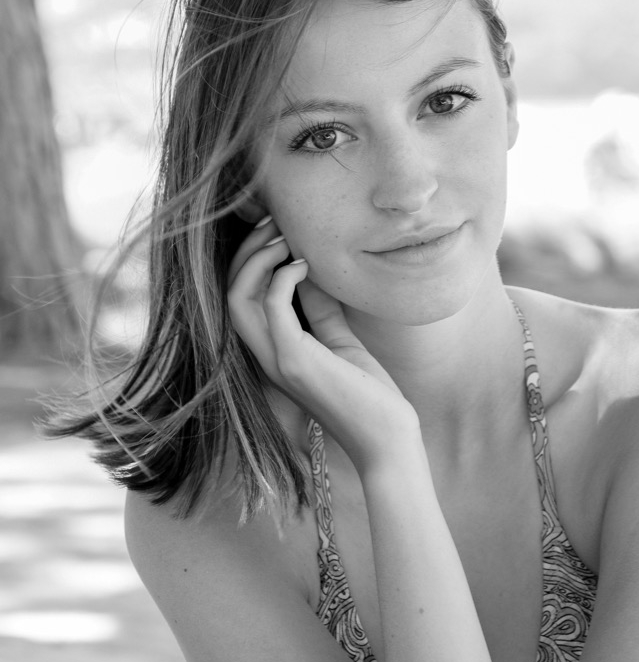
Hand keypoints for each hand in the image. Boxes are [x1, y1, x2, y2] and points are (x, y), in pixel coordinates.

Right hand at [227, 219, 418, 468]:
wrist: (387, 439)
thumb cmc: (368, 394)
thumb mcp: (339, 339)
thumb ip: (319, 308)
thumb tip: (308, 266)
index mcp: (272, 352)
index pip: (238, 299)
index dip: (249, 260)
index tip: (277, 230)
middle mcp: (265, 357)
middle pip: (228, 293)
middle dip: (247, 251)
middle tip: (275, 222)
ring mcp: (276, 361)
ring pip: (236, 299)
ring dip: (257, 259)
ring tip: (284, 235)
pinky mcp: (295, 362)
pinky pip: (271, 308)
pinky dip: (281, 278)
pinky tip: (303, 264)